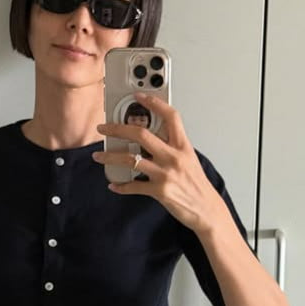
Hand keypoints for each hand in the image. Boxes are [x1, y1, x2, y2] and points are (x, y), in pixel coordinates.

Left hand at [92, 91, 224, 234]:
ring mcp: (165, 174)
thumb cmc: (196, 184)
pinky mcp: (159, 191)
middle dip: (117, 129)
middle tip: (103, 128)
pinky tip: (113, 184)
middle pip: (141, 134)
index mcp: (182, 146)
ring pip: (131, 159)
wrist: (206, 209)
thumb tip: (148, 138)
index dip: (154, 103)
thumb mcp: (188, 159)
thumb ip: (171, 146)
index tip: (139, 96)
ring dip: (110, 156)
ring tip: (98, 156)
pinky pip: (133, 186)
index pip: (170, 116)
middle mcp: (173, 157)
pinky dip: (121, 185)